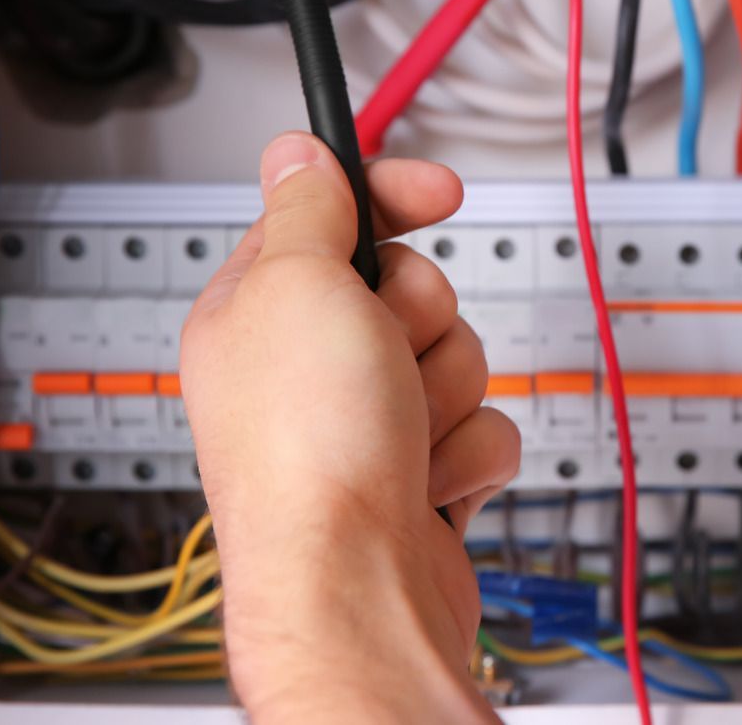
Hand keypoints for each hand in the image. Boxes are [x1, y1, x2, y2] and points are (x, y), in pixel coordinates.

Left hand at [180, 132, 516, 722]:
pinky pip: (482, 424)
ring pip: (456, 355)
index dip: (389, 198)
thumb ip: (306, 208)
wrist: (358, 588)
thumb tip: (294, 153)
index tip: (436, 192)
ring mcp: (364, 423)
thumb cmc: (309, 453)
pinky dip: (466, 453)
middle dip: (420, 320)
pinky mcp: (418, 471)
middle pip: (412, 287)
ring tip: (399, 431)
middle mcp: (307, 367)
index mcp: (259, 312)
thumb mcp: (300, 287)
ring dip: (446, 391)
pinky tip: (424, 481)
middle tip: (383, 355)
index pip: (332, 216)